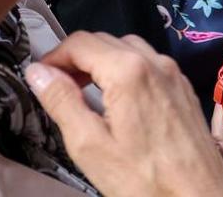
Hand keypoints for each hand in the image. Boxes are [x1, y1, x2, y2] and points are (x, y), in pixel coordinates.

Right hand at [27, 32, 222, 196]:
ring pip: (128, 49)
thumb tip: (38, 73)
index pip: (79, 43)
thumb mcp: (90, 146)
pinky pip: (149, 65)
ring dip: (102, 61)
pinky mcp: (183, 90)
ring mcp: (173, 75)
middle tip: (58, 85)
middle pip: (104, 41)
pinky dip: (127, 70)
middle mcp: (155, 63)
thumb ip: (61, 102)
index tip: (41, 75)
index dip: (54, 56)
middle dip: (76, 58)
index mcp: (128, 71)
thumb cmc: (148, 182)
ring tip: (85, 91)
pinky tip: (119, 100)